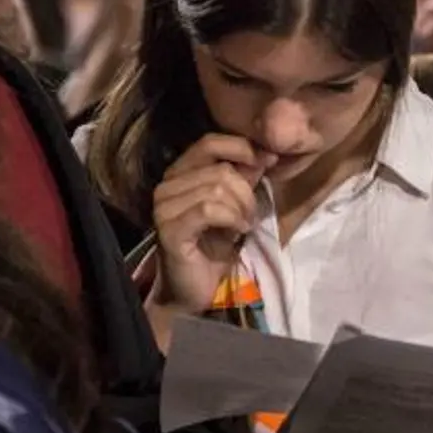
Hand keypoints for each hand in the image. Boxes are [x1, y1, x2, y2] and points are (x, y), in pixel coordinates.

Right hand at [150, 134, 271, 313]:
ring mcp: (164, 207)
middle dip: (246, 192)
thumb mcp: (234, 206)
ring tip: (243, 225)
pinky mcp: (169, 229)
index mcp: (179, 174)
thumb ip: (242, 178)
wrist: (198, 289)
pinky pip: (209, 210)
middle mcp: (166, 186)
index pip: (209, 143)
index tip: (268, 162)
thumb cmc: (214, 247)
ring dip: (240, 208)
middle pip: (219, 169)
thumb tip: (264, 155)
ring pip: (216, 188)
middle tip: (251, 214)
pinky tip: (237, 231)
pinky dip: (231, 219)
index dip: (241, 148)